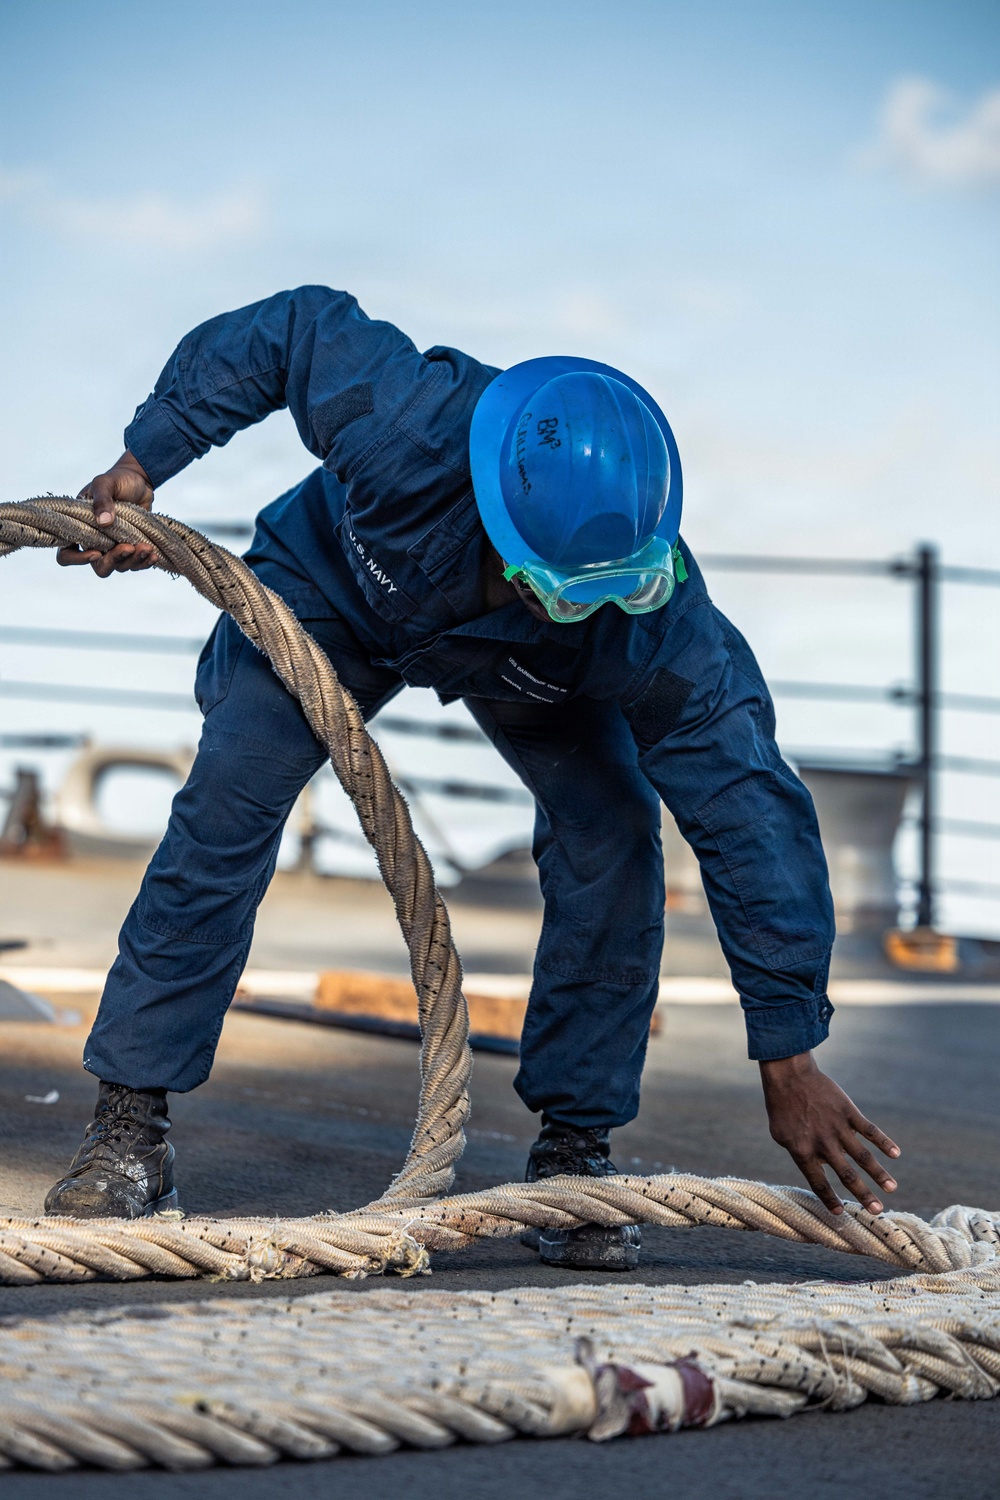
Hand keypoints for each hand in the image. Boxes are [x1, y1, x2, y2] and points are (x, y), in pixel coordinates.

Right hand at [58, 450, 157, 576]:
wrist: (139, 481)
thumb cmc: (116, 480)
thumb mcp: (105, 483)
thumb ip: (102, 499)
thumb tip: (103, 522)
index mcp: (79, 528)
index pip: (67, 554)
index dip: (78, 559)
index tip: (96, 552)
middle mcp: (95, 542)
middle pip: (99, 566)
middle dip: (114, 561)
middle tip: (128, 547)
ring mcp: (114, 547)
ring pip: (120, 566)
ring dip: (134, 560)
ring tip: (147, 547)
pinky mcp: (131, 548)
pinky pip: (136, 564)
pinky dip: (145, 562)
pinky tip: (153, 554)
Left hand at [759, 1051, 899, 1214]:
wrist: (790, 1076)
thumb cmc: (782, 1107)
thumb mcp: (781, 1135)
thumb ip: (799, 1153)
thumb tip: (816, 1166)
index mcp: (803, 1152)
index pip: (819, 1183)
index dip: (830, 1200)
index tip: (841, 1214)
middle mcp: (823, 1144)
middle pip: (847, 1174)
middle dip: (864, 1194)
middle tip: (877, 1211)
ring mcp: (837, 1128)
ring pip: (863, 1156)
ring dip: (879, 1174)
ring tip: (892, 1189)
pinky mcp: (848, 1112)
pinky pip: (869, 1130)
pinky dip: (884, 1142)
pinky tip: (896, 1153)